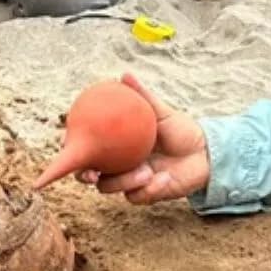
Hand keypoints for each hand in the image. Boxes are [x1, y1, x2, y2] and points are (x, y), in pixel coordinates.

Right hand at [80, 74, 209, 203]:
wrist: (204, 154)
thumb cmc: (180, 129)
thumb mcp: (162, 112)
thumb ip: (143, 97)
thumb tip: (125, 75)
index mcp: (114, 143)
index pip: (86, 144)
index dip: (70, 146)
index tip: (66, 142)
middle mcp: (116, 162)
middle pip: (87, 172)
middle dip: (83, 175)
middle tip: (92, 174)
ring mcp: (127, 179)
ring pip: (110, 186)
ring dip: (125, 181)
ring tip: (147, 172)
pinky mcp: (143, 194)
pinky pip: (137, 196)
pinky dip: (150, 188)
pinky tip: (164, 179)